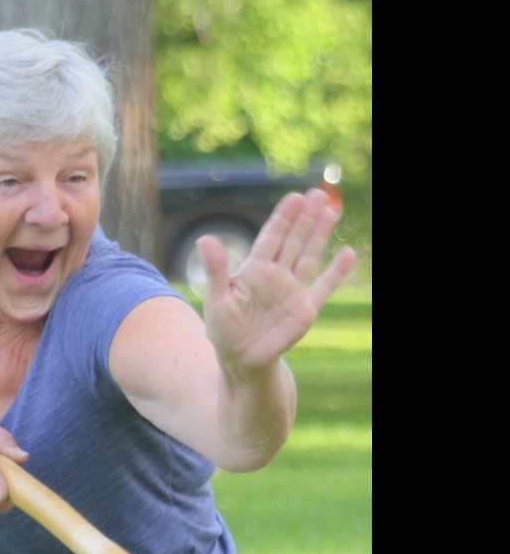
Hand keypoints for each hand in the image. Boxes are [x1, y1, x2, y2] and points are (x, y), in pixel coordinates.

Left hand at [197, 188, 355, 369]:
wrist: (241, 359)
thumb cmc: (223, 329)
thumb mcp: (216, 299)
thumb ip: (216, 270)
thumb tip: (204, 239)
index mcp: (254, 269)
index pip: (272, 237)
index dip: (283, 217)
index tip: (294, 197)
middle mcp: (276, 275)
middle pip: (294, 241)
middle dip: (305, 218)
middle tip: (318, 193)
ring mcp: (293, 291)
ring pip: (310, 256)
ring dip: (320, 235)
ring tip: (331, 211)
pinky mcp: (305, 309)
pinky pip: (324, 287)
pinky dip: (337, 272)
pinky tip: (348, 253)